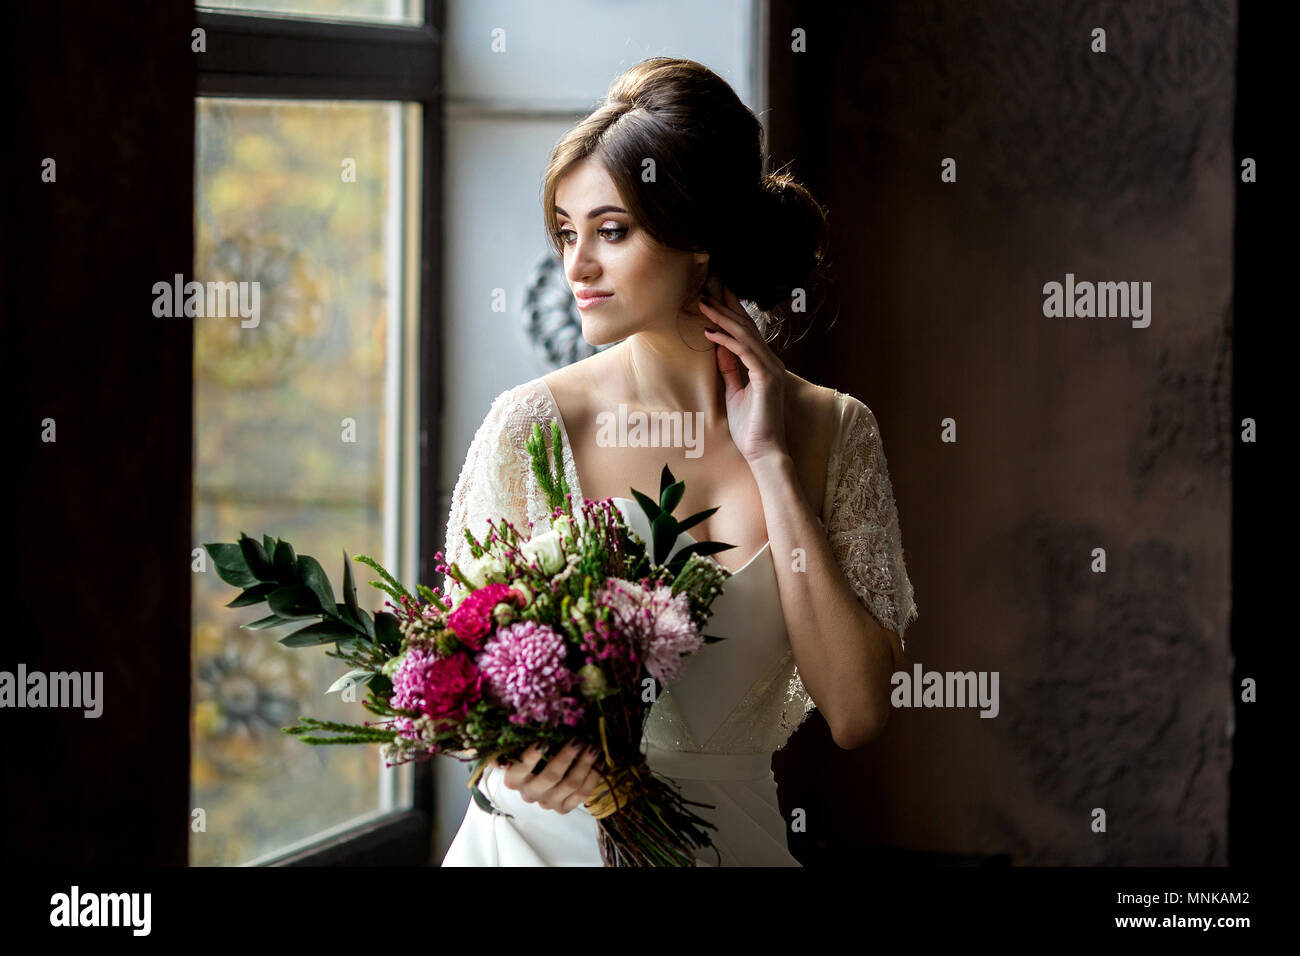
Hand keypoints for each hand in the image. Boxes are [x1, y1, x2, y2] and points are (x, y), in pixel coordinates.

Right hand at [499, 739, 604, 813]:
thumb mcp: (517, 747)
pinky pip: (582, 794)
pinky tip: (600, 762)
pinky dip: (593, 777)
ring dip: (585, 764)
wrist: (539, 776)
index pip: (521, 768)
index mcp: (513, 779)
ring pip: (570, 784)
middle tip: (579, 739)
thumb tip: (510, 730)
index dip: (532, 756)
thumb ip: (513, 742)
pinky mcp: (563, 808)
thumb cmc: (529, 755)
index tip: (544, 741)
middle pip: (550, 777)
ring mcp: (547, 802)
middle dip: (567, 756)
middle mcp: (529, 793)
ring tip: (594, 747)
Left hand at [699, 285, 788, 464]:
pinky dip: (726, 340)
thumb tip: (719, 347)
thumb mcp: (734, 391)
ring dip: (723, 318)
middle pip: (748, 327)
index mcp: (765, 365)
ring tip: (704, 305)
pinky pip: (744, 352)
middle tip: (708, 289)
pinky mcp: (766, 378)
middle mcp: (772, 363)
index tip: (717, 295)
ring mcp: (771, 370)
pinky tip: (709, 332)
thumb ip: (730, 368)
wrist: (763, 451)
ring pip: (746, 335)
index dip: (733, 312)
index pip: (748, 332)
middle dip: (727, 307)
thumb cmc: (749, 426)